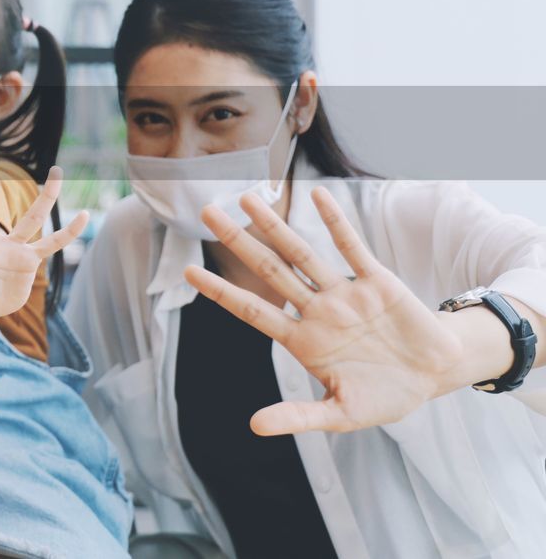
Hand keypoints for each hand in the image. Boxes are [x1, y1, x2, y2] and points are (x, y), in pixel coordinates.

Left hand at [185, 188, 462, 435]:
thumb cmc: (385, 396)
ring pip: (301, 253)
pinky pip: (351, 247)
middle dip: (238, 242)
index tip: (188, 273)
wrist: (436, 377)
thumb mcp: (340, 413)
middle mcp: (316, 310)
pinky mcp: (376, 281)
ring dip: (274, 225)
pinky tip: (317, 195)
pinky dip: (335, 221)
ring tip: (247, 197)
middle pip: (268, 270)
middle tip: (207, 212)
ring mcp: (344, 293)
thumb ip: (298, 416)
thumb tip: (254, 427)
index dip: (221, 292)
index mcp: (302, 340)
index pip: (251, 310)